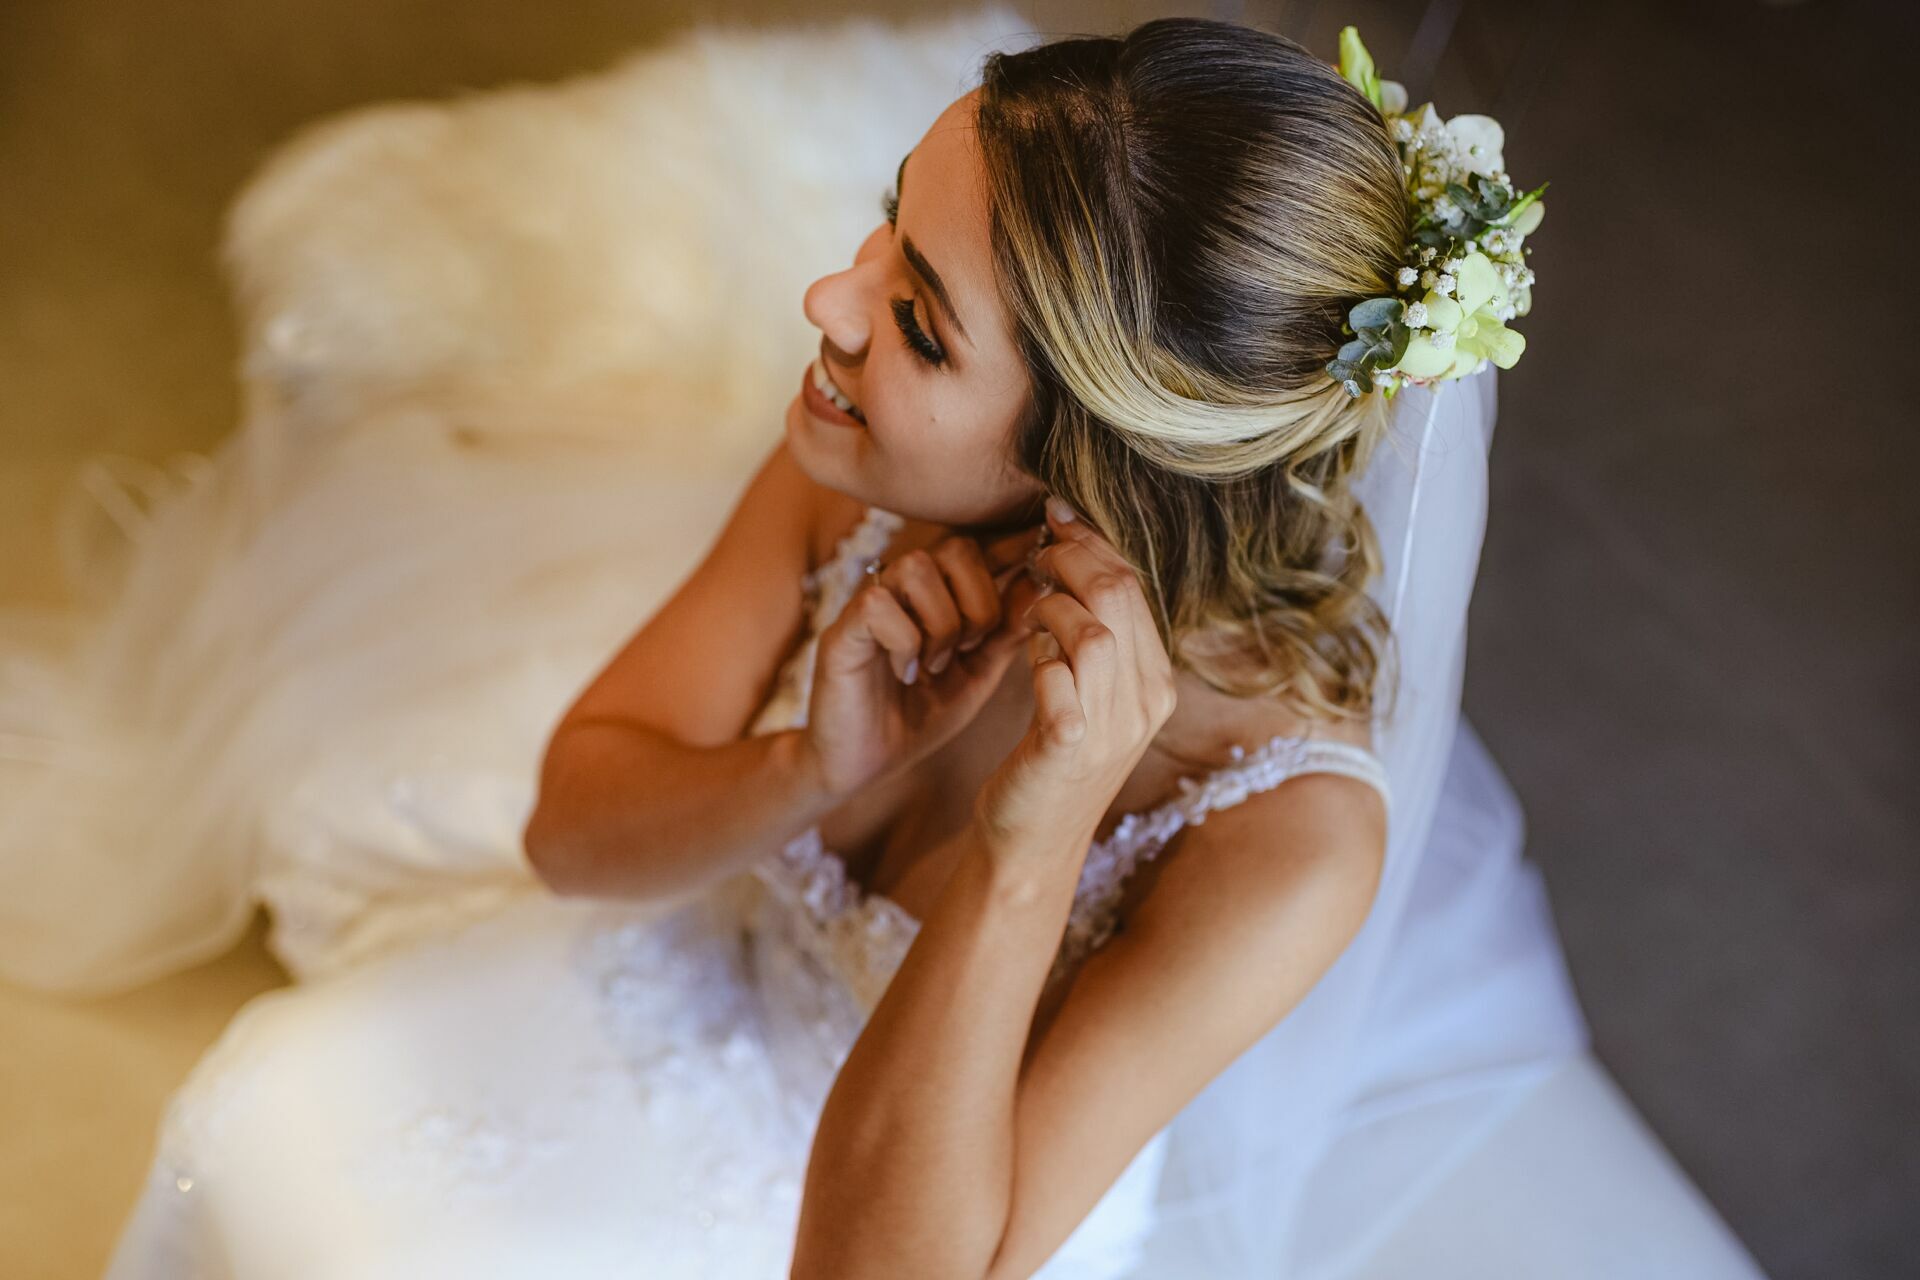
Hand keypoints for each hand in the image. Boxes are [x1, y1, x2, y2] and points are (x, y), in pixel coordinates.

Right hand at [802, 521, 1054, 798]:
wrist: (864, 766)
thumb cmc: (918, 715)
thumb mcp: (978, 674)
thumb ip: (1006, 632)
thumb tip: (1044, 585)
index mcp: (942, 594)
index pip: (982, 547)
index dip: (1014, 546)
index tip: (1043, 553)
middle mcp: (905, 588)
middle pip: (957, 548)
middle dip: (979, 603)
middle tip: (969, 649)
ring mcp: (871, 603)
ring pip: (918, 567)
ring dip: (942, 622)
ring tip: (936, 664)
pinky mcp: (842, 629)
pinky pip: (879, 605)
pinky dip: (905, 642)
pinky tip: (905, 673)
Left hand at [973, 497, 1177, 862]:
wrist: (1031, 842)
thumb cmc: (1052, 759)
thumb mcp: (1089, 694)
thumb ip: (1093, 636)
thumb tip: (1071, 560)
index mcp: (1156, 683)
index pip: (1135, 587)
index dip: (1094, 542)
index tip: (1058, 514)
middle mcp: (1145, 703)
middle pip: (1119, 597)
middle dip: (1072, 558)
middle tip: (1038, 548)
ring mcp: (1111, 728)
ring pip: (1093, 631)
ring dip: (1052, 606)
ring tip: (1029, 608)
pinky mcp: (1068, 748)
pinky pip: (1057, 680)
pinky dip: (1037, 657)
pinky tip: (1024, 654)